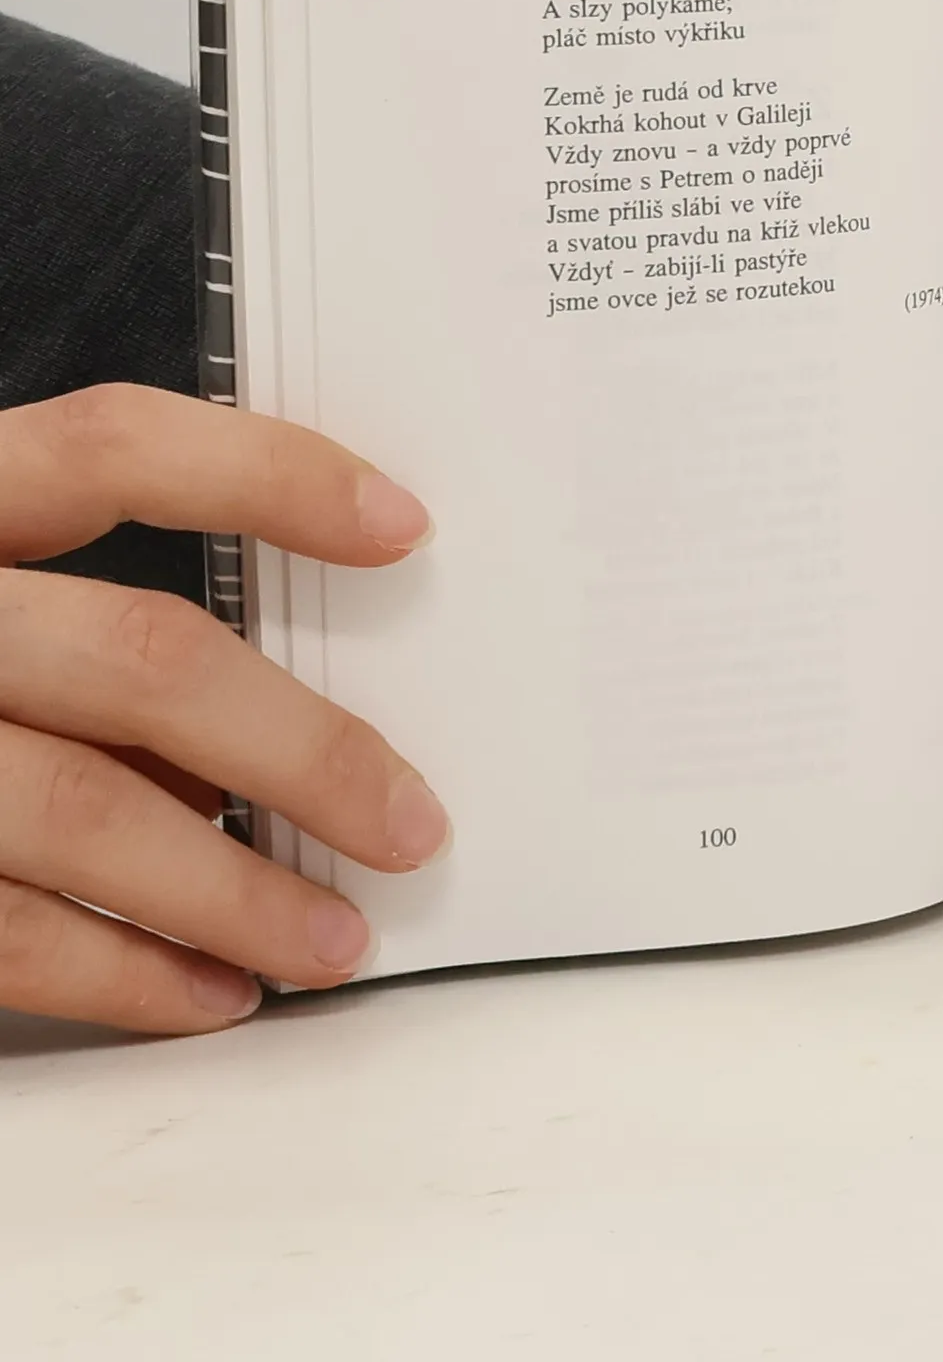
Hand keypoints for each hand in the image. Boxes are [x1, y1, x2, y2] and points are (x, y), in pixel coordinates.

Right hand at [0, 385, 447, 1032]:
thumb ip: (75, 625)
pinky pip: (5, 935)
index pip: (113, 445)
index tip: (401, 524)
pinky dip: (126, 974)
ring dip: (235, 893)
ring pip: (86, 812)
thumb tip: (256, 726)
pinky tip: (209, 992)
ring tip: (335, 938)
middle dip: (304, 751)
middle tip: (409, 820)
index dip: (267, 473)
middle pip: (143, 657)